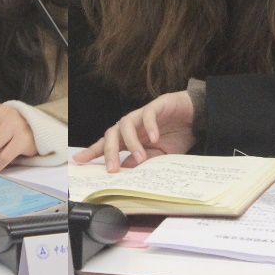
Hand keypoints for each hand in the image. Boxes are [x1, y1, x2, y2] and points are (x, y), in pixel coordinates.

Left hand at [72, 91, 196, 171]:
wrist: (196, 117)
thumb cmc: (176, 135)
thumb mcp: (160, 155)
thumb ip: (143, 161)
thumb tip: (125, 168)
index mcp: (129, 138)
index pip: (106, 144)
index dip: (92, 152)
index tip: (78, 161)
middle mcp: (132, 125)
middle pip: (111, 134)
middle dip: (108, 152)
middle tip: (112, 169)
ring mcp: (142, 114)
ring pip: (126, 123)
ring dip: (131, 142)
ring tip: (141, 157)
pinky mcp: (157, 105)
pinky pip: (148, 114)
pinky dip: (149, 126)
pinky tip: (154, 137)